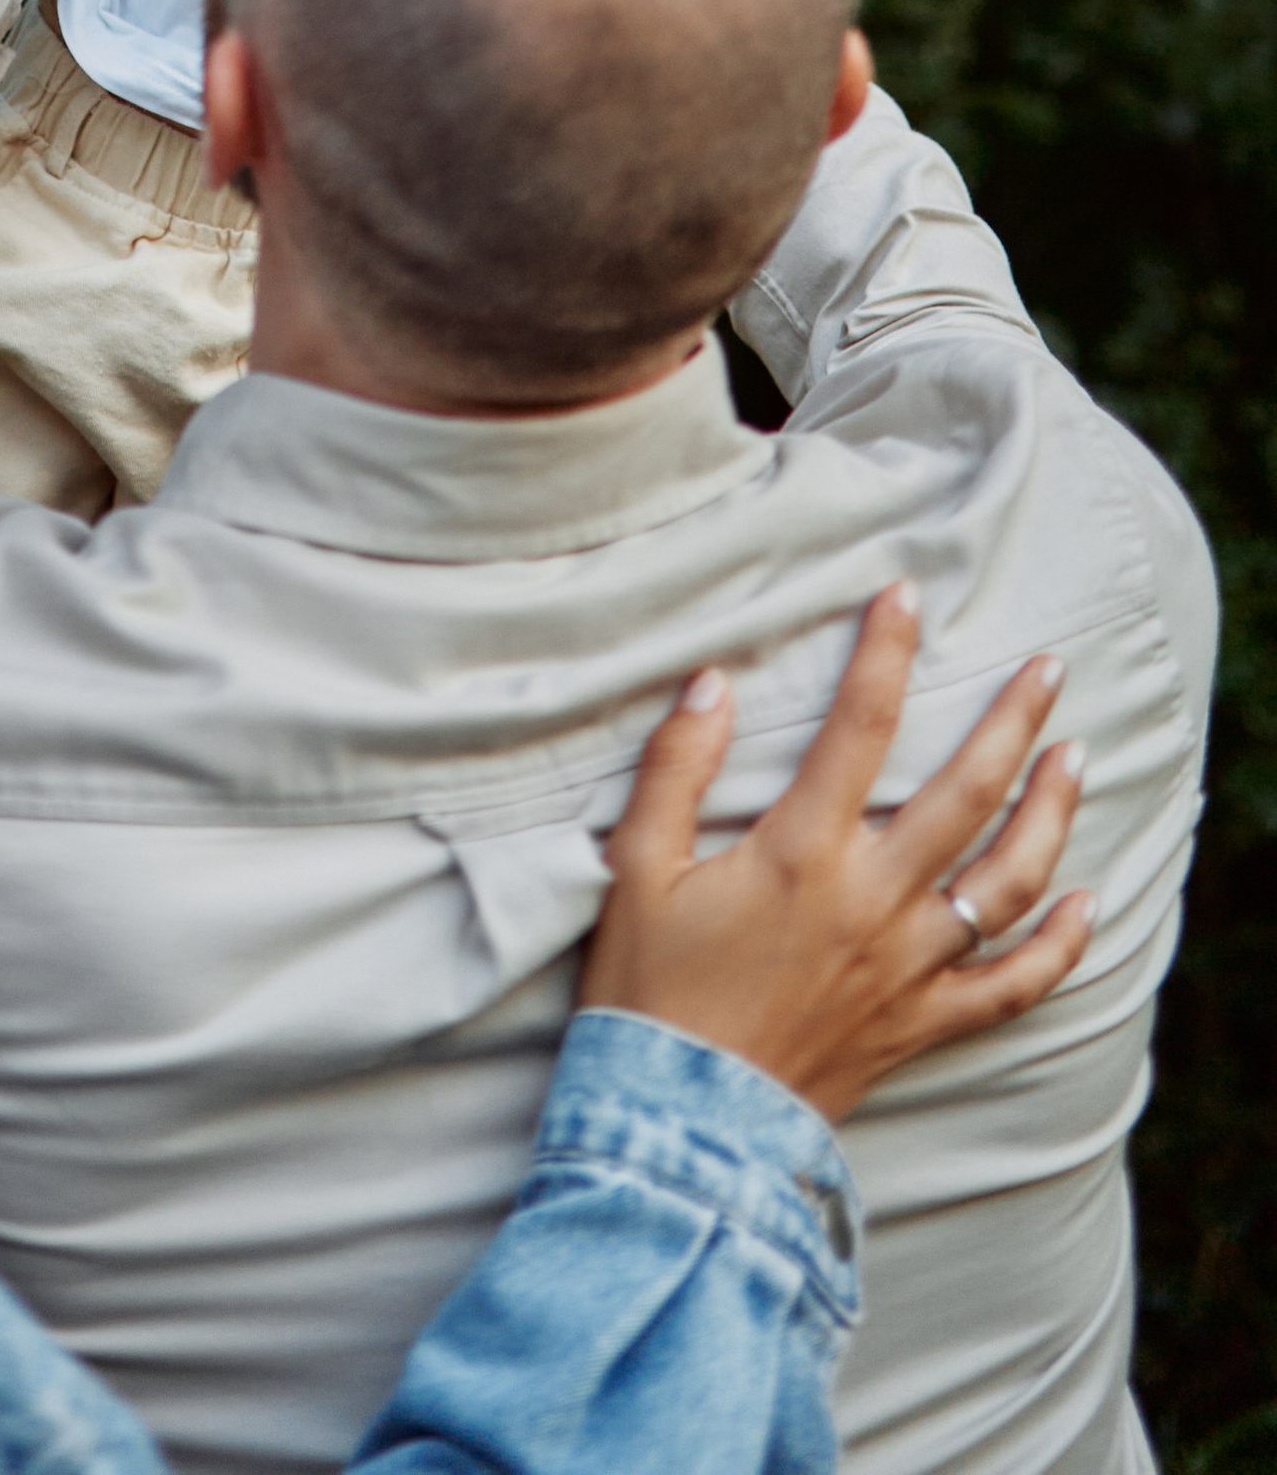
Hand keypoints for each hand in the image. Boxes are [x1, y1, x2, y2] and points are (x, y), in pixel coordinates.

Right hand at [580, 586, 1092, 1126]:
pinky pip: (1012, 986)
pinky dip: (1058, 947)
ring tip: (1074, 759)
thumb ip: (674, 770)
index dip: (886, 653)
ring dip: (1052, 815)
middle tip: (1048, 669)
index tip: (905, 596)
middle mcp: (872, 902)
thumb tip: (710, 684)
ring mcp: (907, 967)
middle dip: (1012, 722)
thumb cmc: (650, 990)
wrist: (682, 1123)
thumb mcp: (636, 868)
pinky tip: (1084, 904)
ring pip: (1008, 881)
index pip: (859, 728)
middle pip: (966, 794)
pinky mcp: (921, 1025)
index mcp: (802, 853)